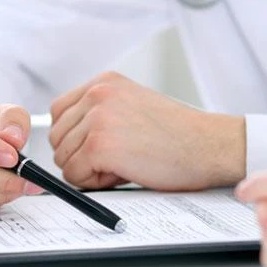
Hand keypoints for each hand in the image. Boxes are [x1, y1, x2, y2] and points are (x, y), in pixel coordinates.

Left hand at [48, 72, 245, 190]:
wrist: (209, 145)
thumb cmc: (179, 135)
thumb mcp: (134, 107)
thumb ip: (101, 113)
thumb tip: (68, 140)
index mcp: (105, 82)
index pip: (59, 112)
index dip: (74, 136)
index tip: (94, 147)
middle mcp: (98, 94)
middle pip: (57, 137)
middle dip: (80, 156)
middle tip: (116, 159)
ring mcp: (98, 119)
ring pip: (63, 158)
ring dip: (89, 170)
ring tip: (125, 164)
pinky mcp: (100, 145)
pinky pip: (75, 176)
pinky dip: (95, 183)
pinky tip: (125, 173)